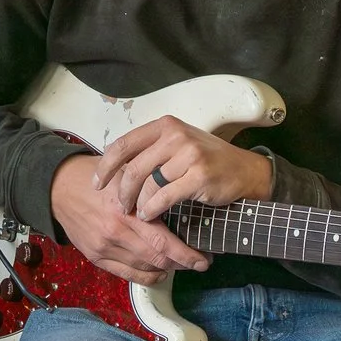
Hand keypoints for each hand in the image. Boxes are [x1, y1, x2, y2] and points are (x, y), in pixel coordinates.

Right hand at [49, 154, 207, 284]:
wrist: (58, 187)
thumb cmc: (95, 179)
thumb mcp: (127, 174)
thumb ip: (151, 187)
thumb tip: (183, 198)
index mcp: (125, 210)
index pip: (164, 242)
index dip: (188, 254)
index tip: (205, 257)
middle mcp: (115, 232)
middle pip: (158, 259)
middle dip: (183, 263)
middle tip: (200, 261)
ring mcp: (104, 247)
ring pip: (146, 268)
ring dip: (168, 269)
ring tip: (182, 263)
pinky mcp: (96, 256)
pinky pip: (127, 275)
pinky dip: (147, 277)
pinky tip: (159, 272)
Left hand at [91, 115, 273, 221]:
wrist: (244, 171)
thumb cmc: (206, 160)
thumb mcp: (177, 145)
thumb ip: (150, 151)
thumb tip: (115, 169)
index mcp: (165, 126)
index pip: (124, 144)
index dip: (105, 166)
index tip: (96, 183)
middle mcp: (176, 136)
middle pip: (134, 167)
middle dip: (122, 191)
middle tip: (120, 205)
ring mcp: (189, 155)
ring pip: (149, 184)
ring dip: (139, 203)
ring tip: (138, 212)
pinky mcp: (199, 176)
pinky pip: (164, 197)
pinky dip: (153, 209)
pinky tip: (150, 214)